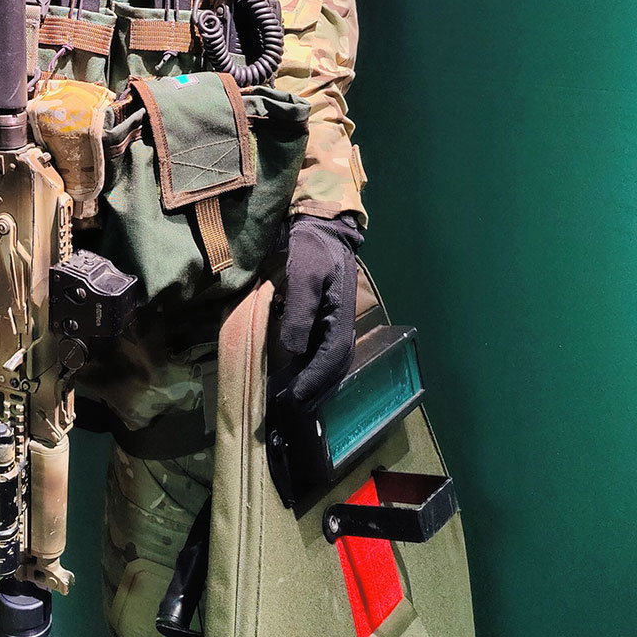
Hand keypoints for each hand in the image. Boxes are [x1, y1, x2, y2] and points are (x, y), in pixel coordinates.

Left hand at [276, 212, 362, 404]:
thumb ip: (300, 313)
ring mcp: (334, 321)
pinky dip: (312, 366)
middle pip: (335, 365)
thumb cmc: (312, 250)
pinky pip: (322, 349)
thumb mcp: (303, 276)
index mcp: (341, 316)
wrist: (321, 229)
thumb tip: (294, 351)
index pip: (332, 358)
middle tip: (295, 407)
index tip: (297, 397)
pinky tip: (297, 374)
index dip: (315, 380)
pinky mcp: (325, 317)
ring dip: (316, 381)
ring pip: (330, 360)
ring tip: (295, 398)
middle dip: (318, 389)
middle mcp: (341, 323)